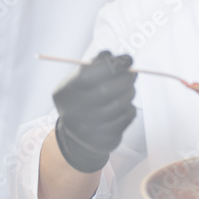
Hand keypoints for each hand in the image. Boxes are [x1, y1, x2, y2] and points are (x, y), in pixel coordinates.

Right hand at [52, 51, 136, 172]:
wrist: (79, 136)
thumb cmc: (84, 97)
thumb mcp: (81, 79)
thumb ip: (97, 63)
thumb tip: (118, 58)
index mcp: (65, 92)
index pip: (88, 75)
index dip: (112, 65)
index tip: (128, 59)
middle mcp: (73, 112)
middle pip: (107, 91)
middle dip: (126, 79)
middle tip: (132, 74)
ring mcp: (88, 128)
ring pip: (120, 105)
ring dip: (130, 93)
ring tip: (128, 89)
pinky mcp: (104, 139)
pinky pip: (126, 118)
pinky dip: (130, 108)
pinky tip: (124, 106)